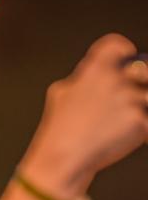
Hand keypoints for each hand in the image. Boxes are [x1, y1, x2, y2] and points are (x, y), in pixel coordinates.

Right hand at [20, 34, 147, 197]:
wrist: (65, 154)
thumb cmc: (61, 125)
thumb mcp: (61, 92)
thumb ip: (83, 78)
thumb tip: (92, 74)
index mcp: (94, 69)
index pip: (117, 44)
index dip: (124, 51)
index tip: (125, 61)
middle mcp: (114, 81)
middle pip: (145, 69)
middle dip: (142, 79)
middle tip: (130, 94)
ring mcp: (129, 101)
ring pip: (147, 97)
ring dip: (140, 107)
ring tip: (120, 119)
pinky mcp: (139, 122)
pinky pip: (147, 119)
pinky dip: (140, 129)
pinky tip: (123, 135)